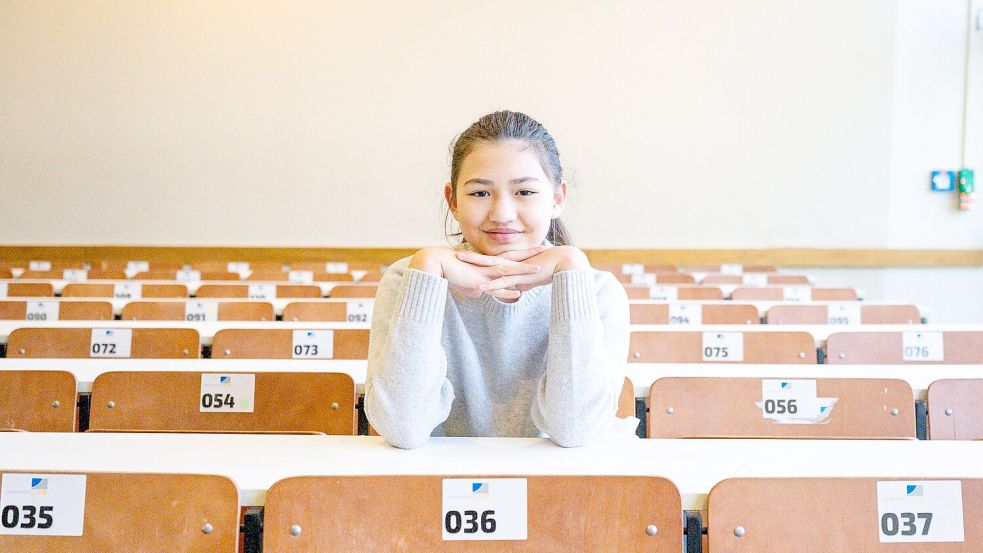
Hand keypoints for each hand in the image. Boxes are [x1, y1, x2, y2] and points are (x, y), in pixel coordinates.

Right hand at [409, 246, 544, 299]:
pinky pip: (495, 287)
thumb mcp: (465, 280)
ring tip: (539, 269)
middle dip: (529, 255)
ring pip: (507, 271)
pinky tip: (518, 294)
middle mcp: (488, 266)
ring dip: (523, 271)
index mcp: (487, 263)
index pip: (508, 256)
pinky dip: (507, 292)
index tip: (536, 248)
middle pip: (513, 258)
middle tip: (545, 248)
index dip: (523, 252)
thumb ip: (475, 286)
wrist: (433, 264)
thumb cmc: (447, 271)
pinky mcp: (477, 282)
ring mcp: (484, 273)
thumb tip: (480, 292)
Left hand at [455, 245, 589, 294]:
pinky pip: (503, 282)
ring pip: (491, 268)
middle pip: (487, 259)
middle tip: (456, 254)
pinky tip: (480, 288)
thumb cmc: (551, 268)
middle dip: (471, 257)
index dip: (479, 258)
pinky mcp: (521, 277)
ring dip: (475, 266)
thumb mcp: (532, 277)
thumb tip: (516, 289)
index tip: (466, 255)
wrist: (565, 262)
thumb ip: (522, 282)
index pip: (492, 259)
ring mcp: (515, 269)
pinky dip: (492, 286)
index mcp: (513, 261)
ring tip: (460, 262)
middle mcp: (512, 263)